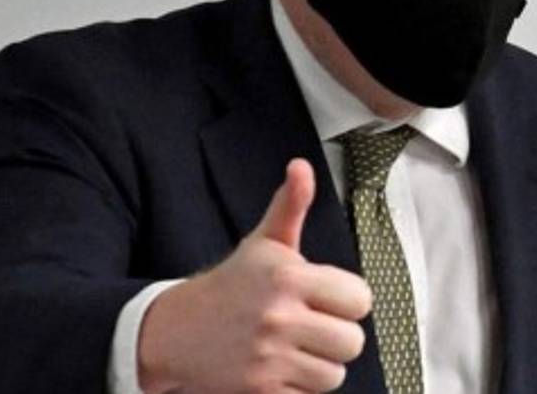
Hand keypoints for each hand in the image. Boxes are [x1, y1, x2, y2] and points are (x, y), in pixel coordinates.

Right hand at [138, 159, 371, 393]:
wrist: (176, 329)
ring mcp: (268, 357)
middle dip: (337, 336)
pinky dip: (299, 387)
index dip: (348, 300)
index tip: (327, 299)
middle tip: (312, 327)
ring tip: (296, 348)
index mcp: (288, 277)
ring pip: (334, 374)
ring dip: (319, 365)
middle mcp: (278, 317)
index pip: (360, 300)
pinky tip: (280, 369)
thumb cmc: (233, 285)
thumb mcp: (264, 243)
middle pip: (352, 342)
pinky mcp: (259, 390)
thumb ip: (291, 205)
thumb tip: (301, 166)